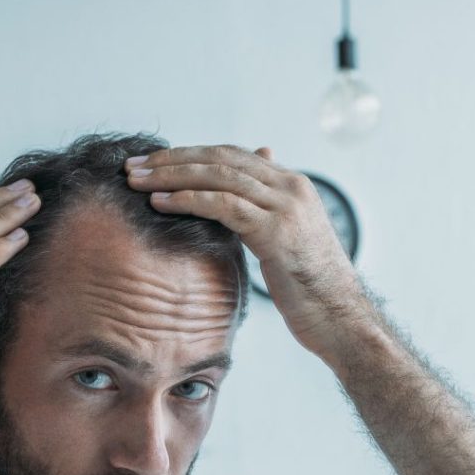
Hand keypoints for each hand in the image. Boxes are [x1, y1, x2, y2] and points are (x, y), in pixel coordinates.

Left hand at [123, 144, 361, 358]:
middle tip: (133, 164)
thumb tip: (239, 204)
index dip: (189, 155)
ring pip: (218, 175)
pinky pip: (223, 205)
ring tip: (136, 180)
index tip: (153, 163)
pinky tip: (159, 202)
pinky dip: (187, 199)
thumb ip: (264, 216)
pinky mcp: (277, 230)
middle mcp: (290, 186)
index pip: (231, 156)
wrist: (341, 318)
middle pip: (220, 157)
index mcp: (291, 185)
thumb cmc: (310, 290)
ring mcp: (285, 206)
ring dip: (171, 175)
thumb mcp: (285, 244)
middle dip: (172, 159)